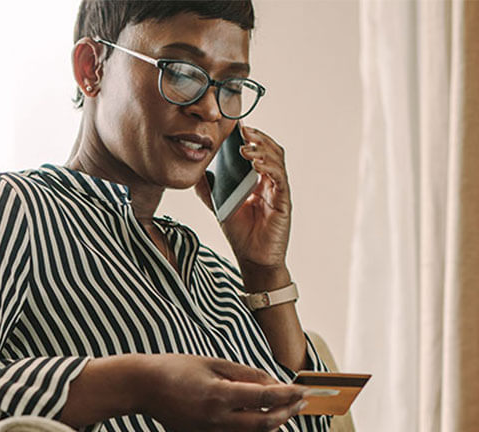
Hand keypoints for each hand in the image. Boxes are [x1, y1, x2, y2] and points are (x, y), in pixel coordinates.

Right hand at [138, 353, 306, 431]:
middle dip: (287, 411)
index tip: (303, 389)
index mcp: (218, 395)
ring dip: (273, 431)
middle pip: (264, 422)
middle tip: (299, 401)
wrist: (143, 387)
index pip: (265, 398)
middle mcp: (215, 419)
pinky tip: (260, 429)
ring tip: (282, 416)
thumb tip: (273, 383)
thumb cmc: (176, 368)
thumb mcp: (214, 363)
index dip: (288, 394)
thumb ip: (246, 374)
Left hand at [195, 125, 291, 269]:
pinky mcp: (283, 202)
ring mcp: (278, 190)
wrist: (252, 259)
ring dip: (262, 149)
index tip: (235, 124)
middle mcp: (270, 182)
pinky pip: (280, 179)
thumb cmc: (240, 234)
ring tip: (245, 146)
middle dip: (257, 137)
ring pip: (277, 160)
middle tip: (242, 130)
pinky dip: (269, 168)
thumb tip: (195, 169)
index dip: (249, 136)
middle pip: (270, 150)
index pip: (257, 150)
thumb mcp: (219, 205)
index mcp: (257, 180)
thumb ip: (209, 188)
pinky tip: (256, 164)